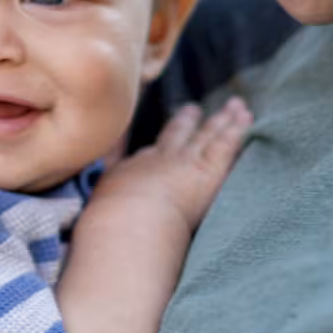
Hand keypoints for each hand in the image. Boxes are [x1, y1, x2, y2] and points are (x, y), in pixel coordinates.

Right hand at [90, 99, 251, 231]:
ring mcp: (184, 161)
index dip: (149, 139)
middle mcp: (157, 159)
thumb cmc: (110, 226)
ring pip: (205, 135)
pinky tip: (246, 117)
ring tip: (233, 107)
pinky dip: (237, 129)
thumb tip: (87, 192)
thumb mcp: (95, 208)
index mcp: (128, 169)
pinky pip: (225, 143)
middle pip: (175, 134)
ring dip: (219, 120)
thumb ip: (98, 195)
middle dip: (185, 121)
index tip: (155, 126)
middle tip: (193, 108)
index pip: (139, 147)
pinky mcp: (207, 169)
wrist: (129, 223)